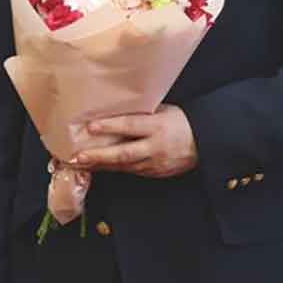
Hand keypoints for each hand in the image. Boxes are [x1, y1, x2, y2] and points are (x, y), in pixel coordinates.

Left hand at [75, 104, 197, 178]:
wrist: (204, 143)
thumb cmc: (181, 122)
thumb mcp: (163, 111)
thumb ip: (140, 113)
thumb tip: (114, 109)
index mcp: (158, 127)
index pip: (130, 126)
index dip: (109, 126)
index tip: (90, 127)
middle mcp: (156, 147)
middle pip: (124, 153)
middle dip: (99, 156)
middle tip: (78, 157)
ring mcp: (156, 163)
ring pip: (124, 166)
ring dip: (101, 165)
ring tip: (80, 164)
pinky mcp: (155, 173)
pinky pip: (131, 171)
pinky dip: (114, 169)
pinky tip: (99, 167)